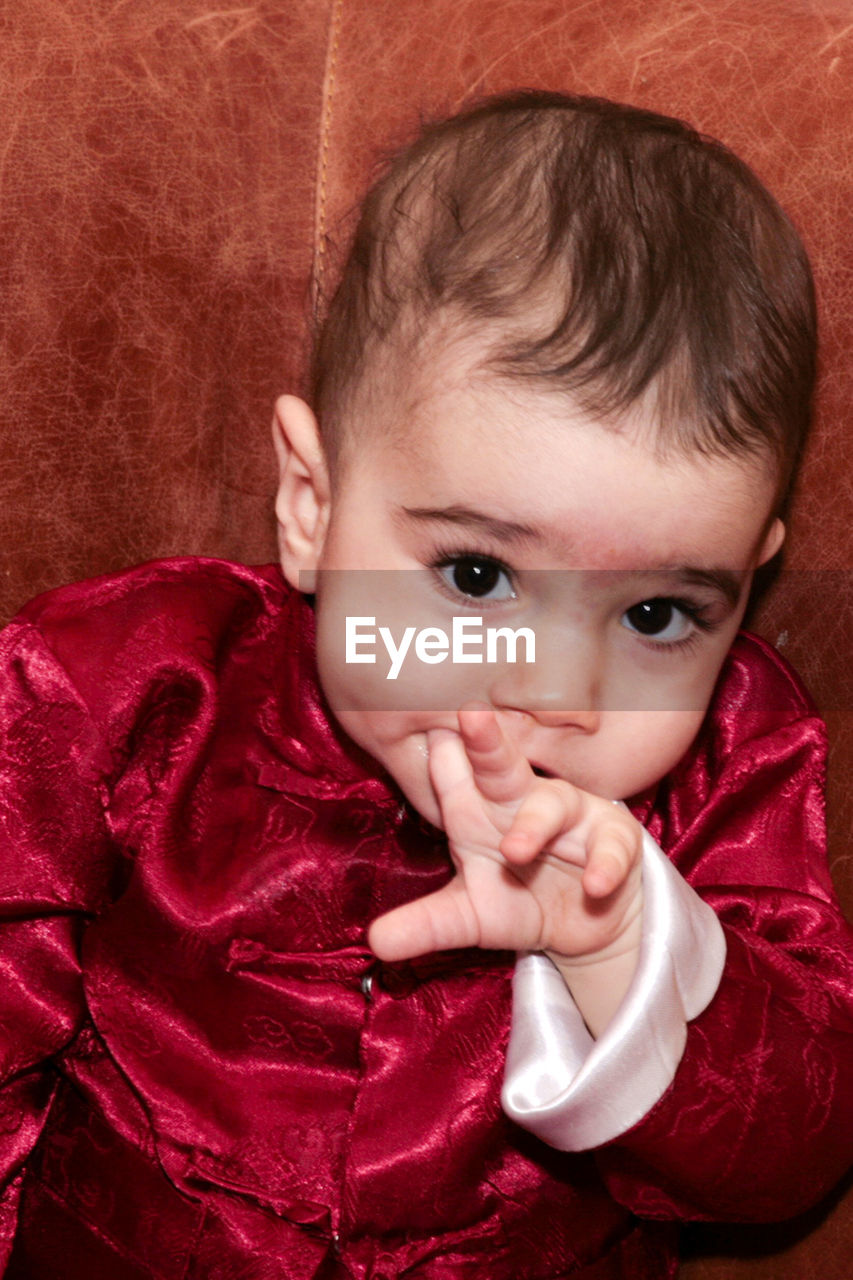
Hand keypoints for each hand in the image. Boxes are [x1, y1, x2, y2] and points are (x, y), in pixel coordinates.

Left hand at [368, 702, 643, 1029]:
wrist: (584, 924)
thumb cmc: (516, 898)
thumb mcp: (468, 916)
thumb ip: (425, 924)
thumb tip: (374, 943)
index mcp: (476, 808)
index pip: (451, 775)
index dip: (438, 751)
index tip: (418, 721)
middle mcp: (519, 800)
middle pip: (500, 765)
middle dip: (487, 741)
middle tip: (470, 716)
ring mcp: (569, 814)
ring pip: (552, 803)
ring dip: (535, 824)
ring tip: (515, 851)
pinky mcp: (612, 839)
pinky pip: (611, 846)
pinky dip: (604, 864)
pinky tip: (595, 885)